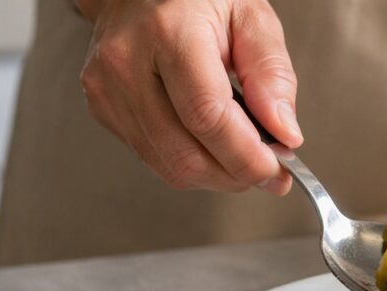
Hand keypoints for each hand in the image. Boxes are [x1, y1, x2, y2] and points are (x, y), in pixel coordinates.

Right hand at [76, 0, 301, 194]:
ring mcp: (108, 90)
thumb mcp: (250, 17)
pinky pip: (155, 160)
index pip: (207, 116)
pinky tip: (212, 147)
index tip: (279, 167)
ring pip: (171, 167)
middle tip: (270, 171)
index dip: (248, 155)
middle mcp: (127, 63)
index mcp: (168, 31)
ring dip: (217, 176)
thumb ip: (272, 74)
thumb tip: (284, 133)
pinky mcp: (102, 110)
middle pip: (187, 154)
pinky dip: (193, 165)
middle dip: (237, 174)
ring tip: (244, 158)